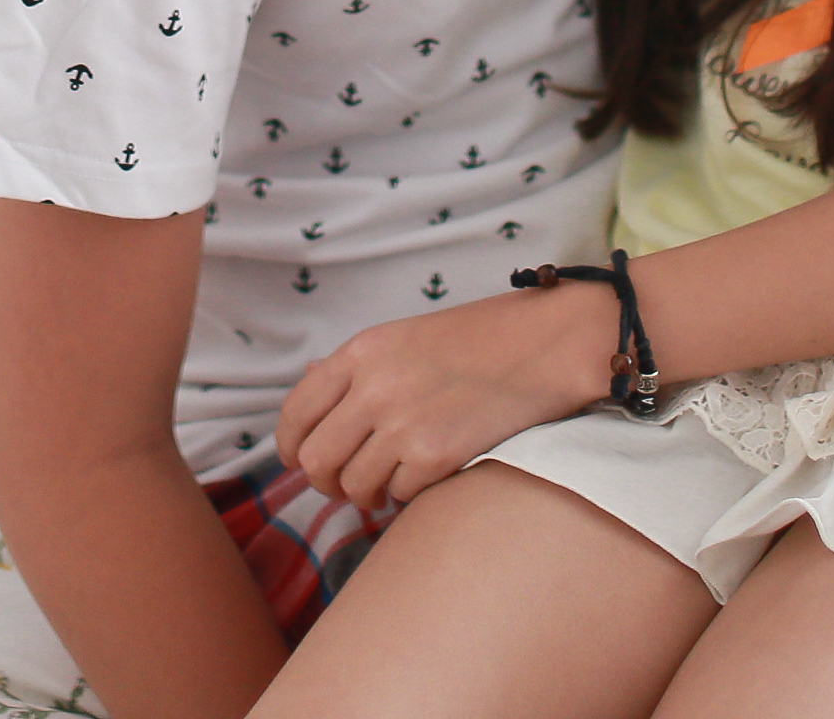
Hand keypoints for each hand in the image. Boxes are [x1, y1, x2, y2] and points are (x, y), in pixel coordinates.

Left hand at [274, 280, 615, 512]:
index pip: (296, 413)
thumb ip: (354, 368)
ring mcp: (403, 424)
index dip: (290, 446)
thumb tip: (309, 387)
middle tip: (344, 486)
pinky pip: (399, 495)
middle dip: (325, 483)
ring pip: (354, 487)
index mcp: (361, 353)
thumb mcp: (402, 337)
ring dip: (367, 495)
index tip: (300, 460)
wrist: (543, 345)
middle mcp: (374, 388)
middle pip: (316, 461)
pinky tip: (424, 477)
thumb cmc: (477, 340)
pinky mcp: (436, 456)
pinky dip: (408, 495)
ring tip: (387, 485)